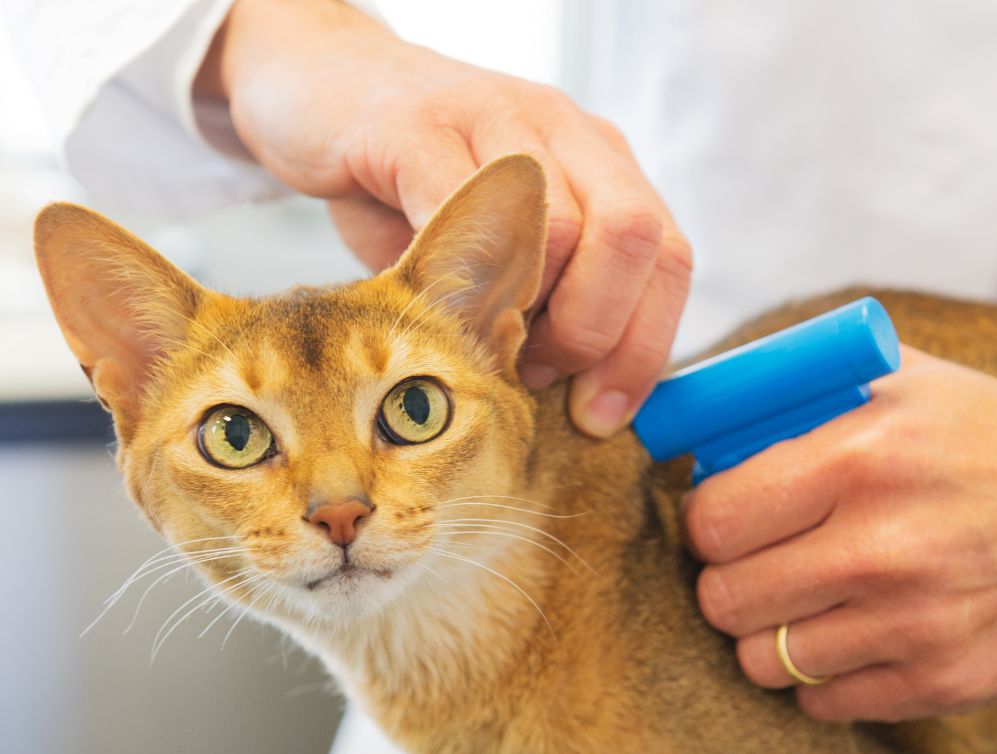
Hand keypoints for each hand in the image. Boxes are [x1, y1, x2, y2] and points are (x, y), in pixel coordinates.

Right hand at [195, 0, 690, 436]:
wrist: (320, 86)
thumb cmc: (412, 185)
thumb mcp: (495, 250)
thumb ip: (542, 308)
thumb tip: (575, 400)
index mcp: (599, 164)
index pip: (667, 259)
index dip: (643, 351)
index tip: (598, 414)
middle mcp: (564, 131)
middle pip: (634, 239)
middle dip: (594, 334)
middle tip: (538, 373)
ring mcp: (496, 119)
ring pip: (561, 230)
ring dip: (527, 316)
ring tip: (482, 341)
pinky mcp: (418, 126)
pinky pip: (465, 211)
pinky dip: (459, 281)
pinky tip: (435, 306)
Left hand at [682, 346, 996, 721]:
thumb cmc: (984, 437)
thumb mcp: (898, 381)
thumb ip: (795, 394)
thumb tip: (699, 420)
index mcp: (861, 459)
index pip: (713, 522)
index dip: (703, 522)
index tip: (719, 520)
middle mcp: (884, 548)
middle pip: (724, 600)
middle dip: (726, 579)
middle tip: (754, 562)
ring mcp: (918, 623)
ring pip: (762, 661)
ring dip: (768, 632)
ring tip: (803, 598)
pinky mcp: (945, 679)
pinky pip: (822, 703)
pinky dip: (821, 675)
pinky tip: (850, 633)